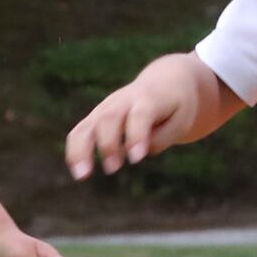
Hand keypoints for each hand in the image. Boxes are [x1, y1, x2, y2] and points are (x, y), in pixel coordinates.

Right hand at [66, 62, 196, 180]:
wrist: (164, 80)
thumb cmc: (176, 106)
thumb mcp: (181, 121)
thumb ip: (162, 138)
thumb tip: (135, 155)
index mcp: (150, 99)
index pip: (139, 115)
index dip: (136, 136)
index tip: (136, 159)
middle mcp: (124, 100)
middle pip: (109, 119)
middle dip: (108, 144)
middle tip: (112, 169)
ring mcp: (106, 107)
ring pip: (87, 125)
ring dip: (81, 150)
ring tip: (82, 175)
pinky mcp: (95, 117)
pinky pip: (79, 132)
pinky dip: (74, 151)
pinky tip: (78, 173)